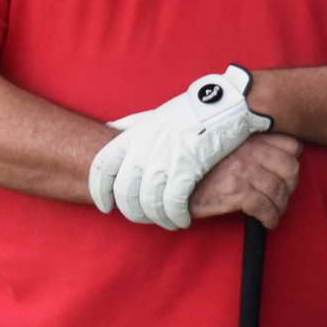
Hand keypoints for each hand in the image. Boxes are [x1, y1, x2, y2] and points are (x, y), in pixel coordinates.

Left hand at [88, 65, 273, 228]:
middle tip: (144, 217)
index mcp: (133, 135)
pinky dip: (175, 216)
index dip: (100, 191)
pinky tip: (182, 219)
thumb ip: (132, 124)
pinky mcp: (186, 169)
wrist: (227, 105)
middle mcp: (144, 149)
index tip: (106, 206)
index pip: (102, 168)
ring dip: (157, 218)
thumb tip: (109, 127)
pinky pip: (173, 203)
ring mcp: (164, 159)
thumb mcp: (155, 113)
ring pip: (148, 202)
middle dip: (132, 211)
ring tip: (167, 221)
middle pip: (125, 192)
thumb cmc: (193, 110)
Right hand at [189, 133, 301, 227]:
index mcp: (250, 137)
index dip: (294, 161)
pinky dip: (270, 217)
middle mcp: (250, 151)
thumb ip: (249, 144)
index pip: (291, 145)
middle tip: (282, 195)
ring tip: (275, 211)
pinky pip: (263, 206)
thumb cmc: (199, 164)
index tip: (287, 173)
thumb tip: (274, 157)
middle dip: (291, 186)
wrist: (170, 177)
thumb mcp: (226, 144)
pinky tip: (268, 221)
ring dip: (281, 205)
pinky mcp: (234, 191)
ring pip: (278, 189)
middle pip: (290, 168)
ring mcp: (242, 170)